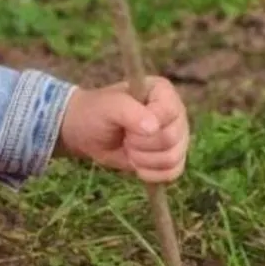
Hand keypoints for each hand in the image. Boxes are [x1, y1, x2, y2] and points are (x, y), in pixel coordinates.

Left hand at [57, 78, 189, 182]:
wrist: (87, 133)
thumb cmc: (96, 112)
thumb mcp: (108, 107)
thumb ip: (129, 112)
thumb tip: (153, 128)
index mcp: (163, 91)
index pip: (168, 113)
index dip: (145, 124)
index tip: (125, 123)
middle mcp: (175, 113)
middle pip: (171, 138)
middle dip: (140, 143)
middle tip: (124, 136)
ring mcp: (177, 136)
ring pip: (172, 158)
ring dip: (143, 159)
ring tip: (128, 147)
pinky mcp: (172, 157)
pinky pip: (172, 172)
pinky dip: (151, 173)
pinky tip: (136, 163)